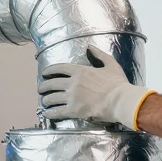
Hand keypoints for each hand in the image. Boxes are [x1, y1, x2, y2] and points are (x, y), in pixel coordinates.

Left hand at [38, 45, 154, 128]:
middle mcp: (72, 83)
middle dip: (44, 86)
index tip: (44, 73)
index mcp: (80, 71)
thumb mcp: (110, 64)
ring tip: (44, 101)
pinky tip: (46, 114)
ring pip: (52, 98)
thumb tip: (89, 46)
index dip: (49, 70)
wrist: (120, 100)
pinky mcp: (74, 111)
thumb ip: (99, 54)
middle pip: (52, 84)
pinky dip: (50, 113)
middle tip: (40, 89)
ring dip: (46, 100)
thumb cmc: (117, 83)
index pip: (59, 68)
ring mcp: (72, 97)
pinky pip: (57, 112)